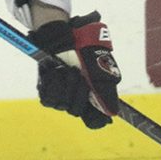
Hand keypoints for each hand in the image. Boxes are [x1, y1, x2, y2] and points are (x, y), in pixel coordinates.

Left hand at [29, 12, 121, 128]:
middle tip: (77, 72)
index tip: (92, 106)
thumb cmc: (84, 51)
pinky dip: (51, 83)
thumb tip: (114, 113)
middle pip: (75, 110)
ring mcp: (61, 97)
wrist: (63, 38)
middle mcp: (77, 100)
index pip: (94, 121)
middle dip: (77, 91)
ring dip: (64, 84)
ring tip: (66, 68)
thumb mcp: (100, 68)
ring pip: (62, 105)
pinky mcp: (46, 93)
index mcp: (92, 97)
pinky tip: (54, 71)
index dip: (94, 118)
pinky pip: (47, 99)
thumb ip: (106, 91)